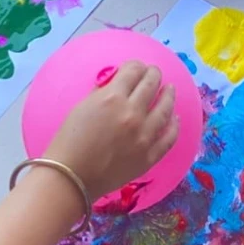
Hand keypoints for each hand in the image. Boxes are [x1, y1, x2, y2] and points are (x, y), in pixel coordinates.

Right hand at [44, 61, 178, 200]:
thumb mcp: (82, 107)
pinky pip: (169, 137)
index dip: (136, 66)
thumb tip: (118, 82)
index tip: (137, 67)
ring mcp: (144, 136)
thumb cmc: (68, 141)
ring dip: (169, 95)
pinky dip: (174, 125)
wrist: (69, 178)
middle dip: (153, 74)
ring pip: (166, 108)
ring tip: (170, 89)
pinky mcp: (149, 156)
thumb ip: (103, 92)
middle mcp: (132, 113)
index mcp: (113, 97)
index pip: (134, 71)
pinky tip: (175, 118)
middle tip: (154, 73)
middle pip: (152, 84)